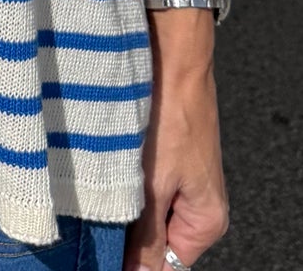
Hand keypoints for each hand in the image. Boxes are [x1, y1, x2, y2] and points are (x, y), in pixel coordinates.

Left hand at [124, 13, 228, 268]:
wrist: (173, 52)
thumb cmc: (172, 112)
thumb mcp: (153, 184)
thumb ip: (146, 237)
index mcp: (206, 220)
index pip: (166, 267)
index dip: (132, 263)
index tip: (102, 252)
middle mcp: (197, 202)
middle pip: (153, 239)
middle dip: (123, 230)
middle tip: (96, 211)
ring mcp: (179, 177)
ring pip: (142, 207)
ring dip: (119, 199)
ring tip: (102, 181)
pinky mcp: (163, 153)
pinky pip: (139, 180)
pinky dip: (121, 176)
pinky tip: (104, 162)